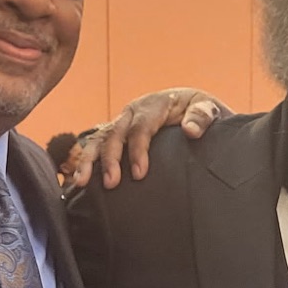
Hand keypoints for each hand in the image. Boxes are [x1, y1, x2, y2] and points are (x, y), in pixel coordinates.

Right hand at [72, 88, 230, 188]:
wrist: (193, 110)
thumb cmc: (201, 111)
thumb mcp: (209, 108)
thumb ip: (202, 116)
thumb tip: (190, 130)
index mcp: (155, 104)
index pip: (141, 127)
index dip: (138, 150)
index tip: (140, 174)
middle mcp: (133, 112)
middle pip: (115, 133)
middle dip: (110, 159)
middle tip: (111, 183)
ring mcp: (122, 123)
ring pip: (99, 139)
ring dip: (89, 160)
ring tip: (81, 182)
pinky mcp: (117, 135)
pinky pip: (97, 147)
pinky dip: (86, 162)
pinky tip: (78, 181)